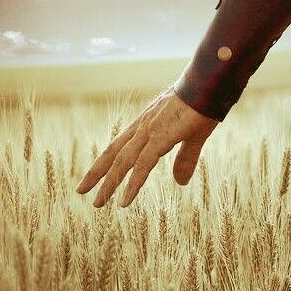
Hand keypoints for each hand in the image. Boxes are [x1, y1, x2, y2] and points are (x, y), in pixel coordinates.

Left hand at [76, 86, 218, 207]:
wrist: (211, 86)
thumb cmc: (203, 105)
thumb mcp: (192, 136)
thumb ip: (185, 159)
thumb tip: (180, 183)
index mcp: (147, 124)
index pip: (119, 146)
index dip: (105, 161)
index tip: (94, 175)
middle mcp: (142, 127)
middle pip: (112, 153)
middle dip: (96, 173)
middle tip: (80, 191)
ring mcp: (149, 132)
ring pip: (122, 162)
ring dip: (109, 184)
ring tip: (98, 204)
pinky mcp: (160, 137)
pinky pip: (142, 166)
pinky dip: (131, 185)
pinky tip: (124, 201)